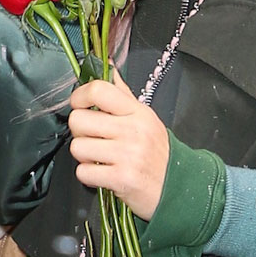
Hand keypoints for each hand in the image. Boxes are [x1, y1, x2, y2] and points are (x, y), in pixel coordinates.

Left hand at [69, 70, 169, 218]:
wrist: (178, 188)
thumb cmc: (156, 154)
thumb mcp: (145, 118)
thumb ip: (123, 95)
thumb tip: (108, 68)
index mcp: (137, 112)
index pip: (98, 90)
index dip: (79, 96)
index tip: (80, 105)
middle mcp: (132, 130)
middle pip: (79, 119)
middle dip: (79, 131)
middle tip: (93, 138)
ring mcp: (127, 155)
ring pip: (78, 147)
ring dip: (84, 156)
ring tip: (100, 158)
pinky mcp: (121, 178)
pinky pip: (84, 172)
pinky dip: (89, 176)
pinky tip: (103, 174)